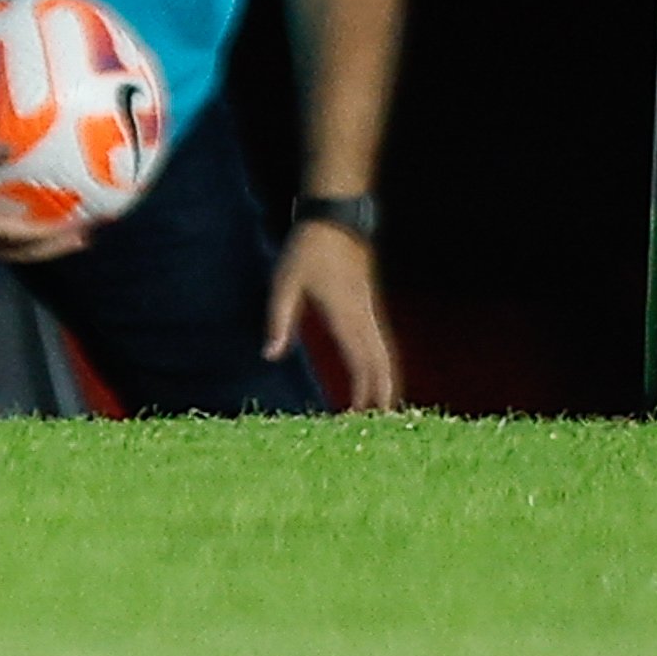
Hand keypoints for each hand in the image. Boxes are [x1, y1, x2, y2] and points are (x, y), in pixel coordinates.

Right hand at [0, 136, 88, 265]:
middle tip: (85, 240)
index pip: (20, 238)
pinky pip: (1, 242)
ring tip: (66, 237)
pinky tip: (31, 223)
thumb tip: (10, 147)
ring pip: (12, 252)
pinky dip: (23, 238)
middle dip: (54, 249)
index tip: (77, 229)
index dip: (51, 236)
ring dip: (41, 247)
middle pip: (22, 254)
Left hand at [265, 220, 401, 409]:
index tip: (356, 424)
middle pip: (381, 371)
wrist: (336, 220)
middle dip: (379, 403)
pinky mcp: (368, 311)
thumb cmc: (308, 251)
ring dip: (383, 389)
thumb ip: (279, 320)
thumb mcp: (284, 283)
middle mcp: (365, 322)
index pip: (362, 369)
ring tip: (377, 419)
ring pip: (385, 361)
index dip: (363, 399)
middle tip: (371, 435)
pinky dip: (381, 372)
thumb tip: (271, 356)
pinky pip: (380, 349)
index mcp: (347, 319)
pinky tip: (375, 384)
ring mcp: (370, 316)